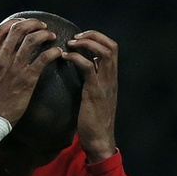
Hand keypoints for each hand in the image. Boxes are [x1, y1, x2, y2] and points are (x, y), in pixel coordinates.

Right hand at [0, 18, 62, 125]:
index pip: (2, 29)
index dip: (15, 22)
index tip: (24, 23)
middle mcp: (2, 58)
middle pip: (19, 29)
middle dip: (33, 24)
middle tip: (42, 26)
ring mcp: (15, 68)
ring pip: (32, 40)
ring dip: (44, 34)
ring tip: (51, 36)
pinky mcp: (27, 80)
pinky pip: (43, 59)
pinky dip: (52, 52)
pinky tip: (57, 52)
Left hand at [62, 30, 117, 162]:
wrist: (99, 140)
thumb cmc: (94, 121)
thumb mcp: (96, 97)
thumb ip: (93, 82)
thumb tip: (84, 69)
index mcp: (111, 78)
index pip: (112, 48)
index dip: (98, 38)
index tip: (81, 38)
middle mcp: (111, 78)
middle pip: (111, 45)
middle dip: (93, 35)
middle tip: (75, 37)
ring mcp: (104, 84)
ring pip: (104, 52)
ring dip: (86, 43)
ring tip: (70, 43)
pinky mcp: (94, 91)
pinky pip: (87, 67)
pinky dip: (76, 57)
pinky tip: (64, 57)